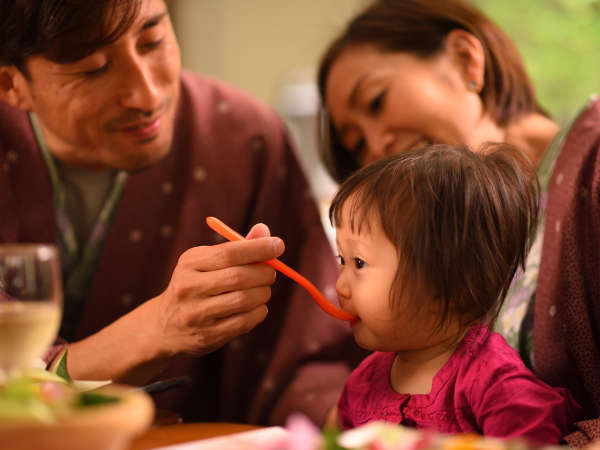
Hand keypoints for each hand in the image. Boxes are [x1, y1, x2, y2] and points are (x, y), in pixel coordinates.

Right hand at [151, 223, 283, 357]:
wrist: (164, 327)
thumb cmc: (196, 285)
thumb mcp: (206, 262)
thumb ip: (236, 247)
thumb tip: (264, 231)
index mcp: (189, 263)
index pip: (229, 253)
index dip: (258, 248)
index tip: (278, 245)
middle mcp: (189, 287)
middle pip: (239, 277)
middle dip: (264, 273)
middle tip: (271, 272)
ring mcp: (197, 314)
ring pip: (244, 300)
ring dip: (263, 293)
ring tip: (263, 290)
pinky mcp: (208, 336)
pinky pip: (244, 321)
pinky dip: (259, 311)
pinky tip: (257, 307)